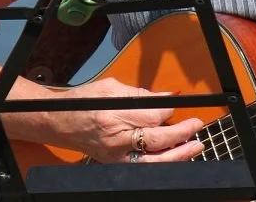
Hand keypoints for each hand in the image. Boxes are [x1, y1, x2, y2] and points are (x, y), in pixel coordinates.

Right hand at [53, 77, 204, 162]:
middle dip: (181, 134)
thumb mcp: (111, 88)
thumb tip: (167, 97)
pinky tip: (176, 155)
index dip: (169, 109)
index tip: (180, 103)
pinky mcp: (115, 164)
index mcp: (112, 114)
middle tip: (197, 125)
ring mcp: (115, 156)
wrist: (58, 122)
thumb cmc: (82, 102)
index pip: (151, 115)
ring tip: (195, 146)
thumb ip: (142, 94)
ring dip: (178, 155)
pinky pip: (144, 167)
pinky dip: (162, 162)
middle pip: (156, 140)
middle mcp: (114, 139)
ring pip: (153, 162)